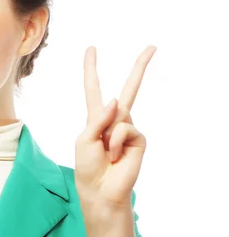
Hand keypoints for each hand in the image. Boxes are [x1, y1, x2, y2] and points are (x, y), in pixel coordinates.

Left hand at [74, 45, 154, 208]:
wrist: (100, 190)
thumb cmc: (87, 166)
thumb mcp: (84, 139)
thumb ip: (98, 118)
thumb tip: (116, 101)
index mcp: (96, 118)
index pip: (94, 89)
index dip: (92, 69)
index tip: (91, 48)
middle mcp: (114, 120)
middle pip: (128, 89)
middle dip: (140, 68)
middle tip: (152, 47)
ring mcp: (128, 128)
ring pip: (121, 113)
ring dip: (107, 136)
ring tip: (105, 154)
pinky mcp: (139, 138)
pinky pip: (125, 128)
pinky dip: (115, 142)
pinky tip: (115, 156)